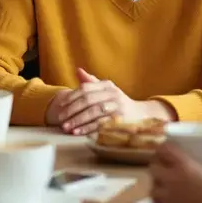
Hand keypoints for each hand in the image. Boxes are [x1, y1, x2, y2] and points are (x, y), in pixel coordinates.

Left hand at [48, 68, 173, 135]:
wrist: (141, 114)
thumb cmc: (118, 102)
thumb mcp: (107, 90)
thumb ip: (92, 82)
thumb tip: (77, 70)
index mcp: (108, 85)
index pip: (86, 89)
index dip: (71, 97)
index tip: (60, 105)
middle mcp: (113, 94)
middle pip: (88, 100)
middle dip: (72, 110)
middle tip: (60, 119)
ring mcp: (117, 107)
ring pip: (94, 112)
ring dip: (78, 120)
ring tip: (66, 127)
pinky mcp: (120, 120)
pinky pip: (101, 124)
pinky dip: (88, 128)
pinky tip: (78, 132)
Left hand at [149, 142, 201, 202]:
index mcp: (185, 166)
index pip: (165, 150)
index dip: (164, 148)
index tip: (168, 149)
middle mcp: (171, 179)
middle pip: (153, 168)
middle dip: (157, 166)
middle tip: (165, 168)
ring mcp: (167, 198)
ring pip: (151, 188)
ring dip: (156, 186)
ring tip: (164, 188)